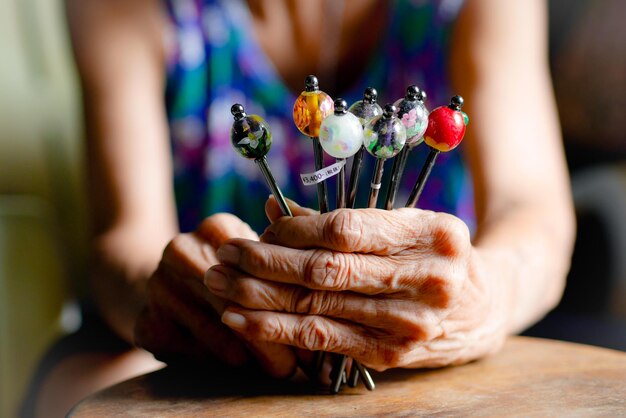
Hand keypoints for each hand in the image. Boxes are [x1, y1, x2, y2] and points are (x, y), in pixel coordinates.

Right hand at [134, 213, 296, 376]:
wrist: (137, 274)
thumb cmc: (215, 270)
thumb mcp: (244, 254)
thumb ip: (278, 264)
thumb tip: (322, 304)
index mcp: (217, 229)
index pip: (257, 272)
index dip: (287, 305)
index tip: (311, 331)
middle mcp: (183, 251)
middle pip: (237, 305)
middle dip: (271, 339)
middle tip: (296, 362)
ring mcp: (158, 286)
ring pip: (215, 333)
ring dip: (248, 355)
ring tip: (274, 368)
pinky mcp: (145, 322)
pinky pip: (189, 353)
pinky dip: (213, 360)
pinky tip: (229, 363)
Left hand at [205, 202, 507, 370]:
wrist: (486, 307)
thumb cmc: (436, 254)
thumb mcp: (406, 223)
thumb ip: (343, 217)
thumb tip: (273, 207)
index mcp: (432, 234)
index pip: (346, 229)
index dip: (293, 229)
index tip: (261, 227)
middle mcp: (427, 280)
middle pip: (326, 270)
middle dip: (264, 262)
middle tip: (224, 253)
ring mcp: (411, 324)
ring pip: (317, 308)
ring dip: (258, 296)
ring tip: (218, 283)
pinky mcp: (393, 356)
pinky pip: (323, 340)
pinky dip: (275, 330)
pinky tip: (241, 319)